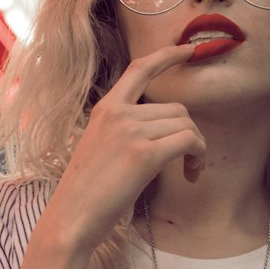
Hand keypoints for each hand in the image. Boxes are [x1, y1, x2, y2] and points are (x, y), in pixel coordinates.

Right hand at [45, 42, 207, 253]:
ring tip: (189, 172)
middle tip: (190, 163)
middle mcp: (118, 113)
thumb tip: (161, 135)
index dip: (168, 56)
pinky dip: (198, 157)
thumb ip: (124, 133)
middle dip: (191, 134)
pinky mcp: (144, 154)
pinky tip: (191, 175)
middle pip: (177, 109)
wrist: (70, 219)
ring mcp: (130, 131)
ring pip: (187, 125)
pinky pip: (189, 141)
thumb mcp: (100, 150)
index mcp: (105, 109)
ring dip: (197, 149)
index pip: (140, 69)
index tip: (191, 50)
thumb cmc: (86, 194)